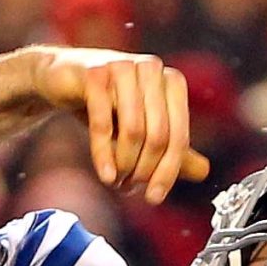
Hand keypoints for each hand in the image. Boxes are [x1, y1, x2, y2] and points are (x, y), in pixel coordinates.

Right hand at [26, 46, 210, 203]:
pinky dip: (103, 154)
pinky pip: (102, 122)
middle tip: (129, 190)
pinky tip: (105, 175)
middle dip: (144, 170)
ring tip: (115, 182)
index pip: (178, 135)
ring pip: (133, 130)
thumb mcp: (141, 126)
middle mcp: (152, 70)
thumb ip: (171, 146)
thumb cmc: (106, 102)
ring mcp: (123, 68)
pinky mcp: (94, 73)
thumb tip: (204, 171)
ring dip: (124, 164)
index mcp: (171, 81)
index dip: (168, 171)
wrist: (62, 78)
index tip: (154, 198)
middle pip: (158, 135)